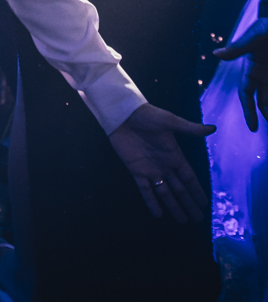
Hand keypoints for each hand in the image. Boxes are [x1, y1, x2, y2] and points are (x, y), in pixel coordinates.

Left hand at [108, 103, 214, 221]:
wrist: (122, 113)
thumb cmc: (147, 115)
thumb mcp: (170, 121)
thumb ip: (190, 128)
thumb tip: (213, 128)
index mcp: (174, 155)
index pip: (189, 178)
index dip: (197, 191)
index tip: (205, 204)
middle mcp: (164, 165)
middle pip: (179, 189)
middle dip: (189, 204)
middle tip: (198, 219)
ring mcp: (150, 169)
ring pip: (164, 193)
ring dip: (173, 206)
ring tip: (183, 221)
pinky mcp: (135, 170)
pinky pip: (145, 190)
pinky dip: (151, 202)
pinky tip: (158, 215)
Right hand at [214, 17, 267, 130]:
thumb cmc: (267, 27)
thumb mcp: (253, 38)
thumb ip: (237, 49)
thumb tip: (216, 54)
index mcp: (250, 69)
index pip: (246, 94)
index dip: (249, 111)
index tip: (252, 128)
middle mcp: (262, 76)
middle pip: (262, 102)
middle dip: (266, 115)